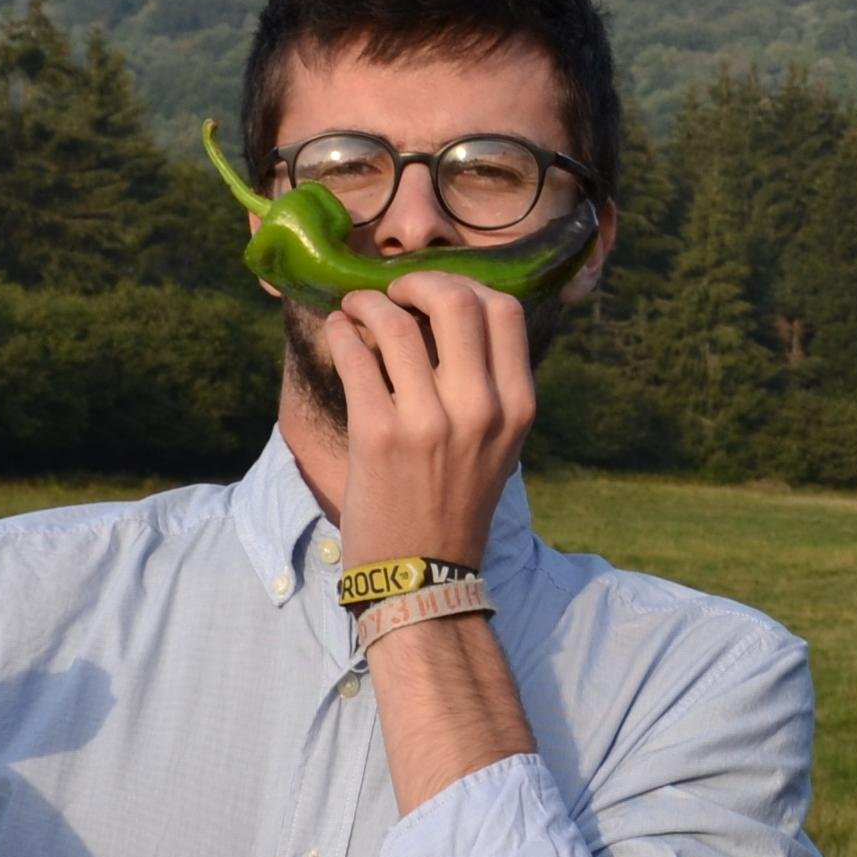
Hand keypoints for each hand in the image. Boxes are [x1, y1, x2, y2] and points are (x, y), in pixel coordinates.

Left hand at [322, 275, 536, 570]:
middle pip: (458, 300)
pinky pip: (355, 356)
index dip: (465, 284)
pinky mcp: (378, 435)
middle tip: (394, 292)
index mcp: (518, 407)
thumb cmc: (455, 504)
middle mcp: (481, 409)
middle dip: (417, 281)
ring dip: (366, 302)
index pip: (505, 310)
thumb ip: (490, 386)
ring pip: (395, 321)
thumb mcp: (499, 445)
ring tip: (354, 309)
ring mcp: (429, 422)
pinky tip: (338, 334)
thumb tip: (448, 313)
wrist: (422, 575)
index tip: (435, 294)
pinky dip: (340, 332)